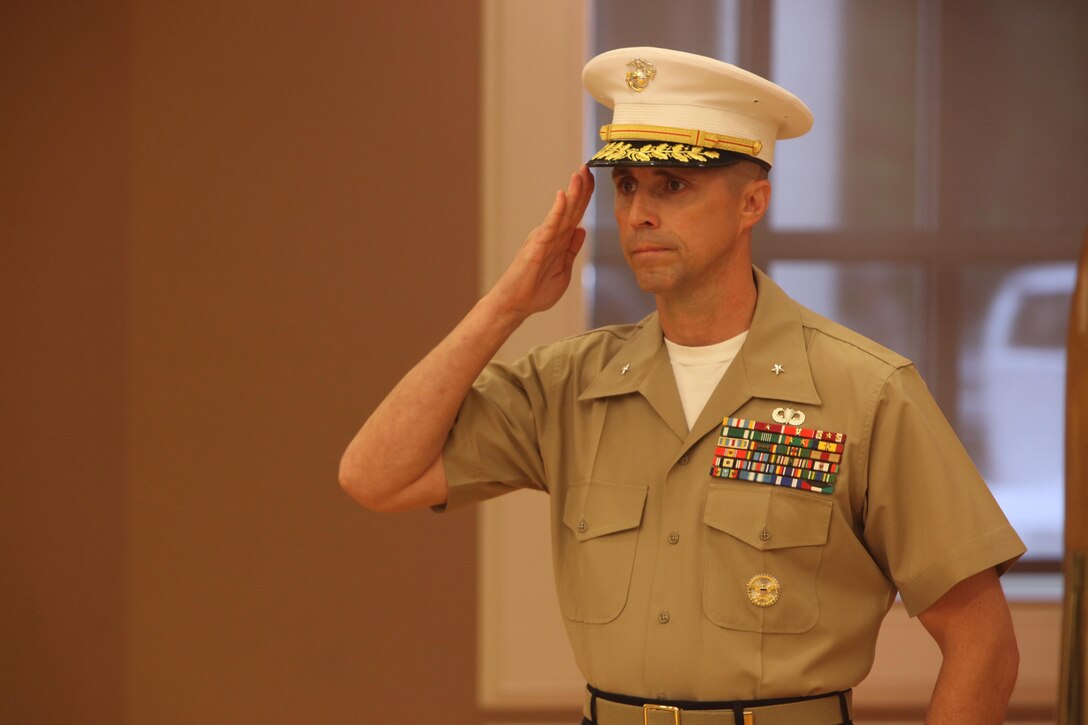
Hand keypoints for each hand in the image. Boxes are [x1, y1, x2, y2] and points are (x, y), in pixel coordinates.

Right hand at [489, 166, 594, 319]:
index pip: (575, 214)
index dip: (585, 197)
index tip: (594, 179)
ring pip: (562, 212)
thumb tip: (582, 230)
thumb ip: (572, 249)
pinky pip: (550, 226)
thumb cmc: (536, 290)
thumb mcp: (564, 269)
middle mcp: (552, 235)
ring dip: (572, 193)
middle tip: (588, 166)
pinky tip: (563, 196)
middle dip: (581, 188)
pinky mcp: (537, 246)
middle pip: (570, 208)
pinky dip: (557, 210)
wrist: (516, 304)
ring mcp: (544, 238)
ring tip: (580, 174)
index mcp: (560, 241)